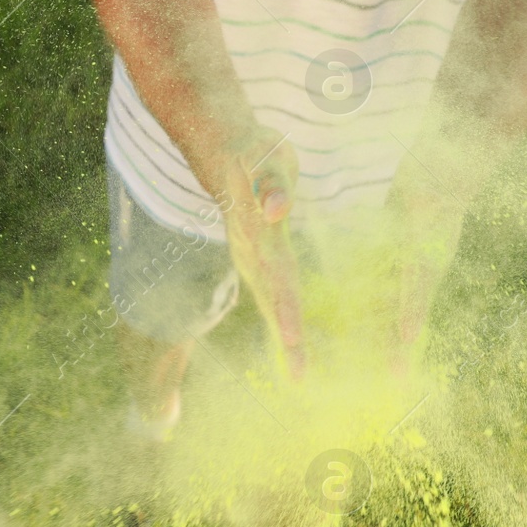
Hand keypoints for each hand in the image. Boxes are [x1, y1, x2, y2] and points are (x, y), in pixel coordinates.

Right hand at [219, 126, 304, 379]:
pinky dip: (283, 318)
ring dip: (285, 336)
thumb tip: (277, 208)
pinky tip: (293, 342)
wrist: (227, 149)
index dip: (287, 315)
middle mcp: (253, 254)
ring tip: (297, 371)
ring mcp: (253, 257)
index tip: (295, 345)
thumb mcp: (265, 158)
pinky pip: (273, 293)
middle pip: (274, 301)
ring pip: (271, 302)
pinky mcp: (259, 256)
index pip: (279, 282)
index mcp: (260, 238)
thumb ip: (271, 185)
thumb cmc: (255, 151)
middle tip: (299, 377)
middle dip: (287, 338)